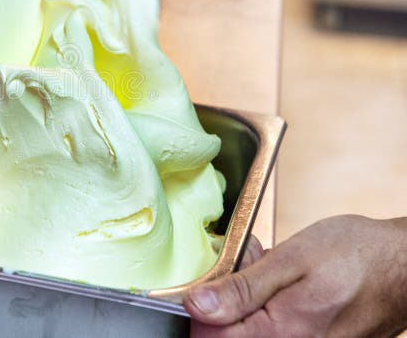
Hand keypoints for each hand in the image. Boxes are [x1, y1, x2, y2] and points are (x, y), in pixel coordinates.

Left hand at [185, 215, 406, 336]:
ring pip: (252, 333)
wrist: (405, 264)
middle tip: (247, 265)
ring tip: (269, 271)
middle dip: (227, 302)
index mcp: (282, 332)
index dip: (202, 308)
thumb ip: (242, 287)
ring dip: (249, 304)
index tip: (211, 280)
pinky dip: (269, 311)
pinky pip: (276, 333)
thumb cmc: (357, 255)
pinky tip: (283, 287)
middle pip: (230, 336)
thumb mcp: (292, 258)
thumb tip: (197, 305)